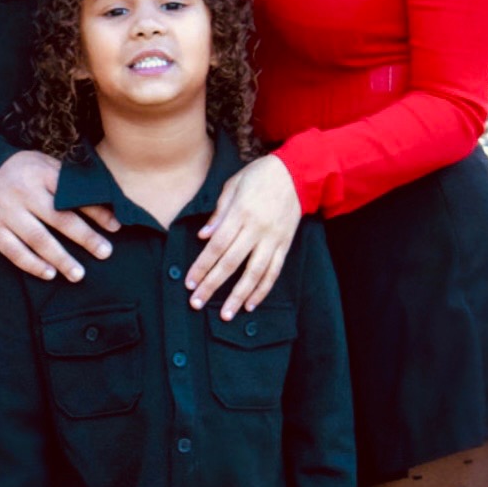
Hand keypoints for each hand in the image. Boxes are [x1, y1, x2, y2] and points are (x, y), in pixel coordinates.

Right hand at [0, 151, 118, 280]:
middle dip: (85, 237)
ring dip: (61, 258)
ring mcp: (6, 212)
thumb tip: (102, 198)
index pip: (73, 194)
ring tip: (79, 274)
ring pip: (37, 239)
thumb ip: (66, 179)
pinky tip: (50, 274)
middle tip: (105, 253)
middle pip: (59, 218)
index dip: (97, 210)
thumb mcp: (41, 164)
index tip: (116, 226)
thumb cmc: (17, 171)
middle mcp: (24, 193)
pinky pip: (13, 251)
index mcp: (40, 173)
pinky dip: (32, 264)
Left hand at [185, 154, 301, 318]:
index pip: (217, 245)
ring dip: (238, 295)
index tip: (189, 282)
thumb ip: (219, 212)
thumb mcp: (234, 185)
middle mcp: (257, 229)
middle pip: (231, 262)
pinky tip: (250, 304)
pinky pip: (274, 271)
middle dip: (212, 284)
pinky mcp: (285, 245)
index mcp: (241, 213)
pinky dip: (263, 289)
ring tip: (226, 314)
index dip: (202, 266)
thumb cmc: (259, 176)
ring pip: (254, 273)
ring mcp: (273, 239)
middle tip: (197, 303)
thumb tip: (203, 236)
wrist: (298, 172)